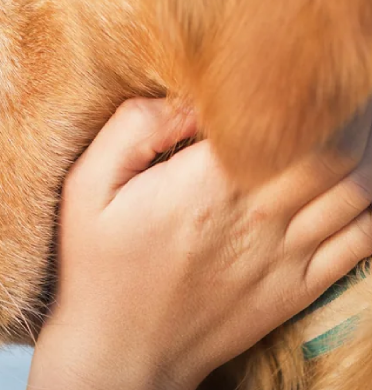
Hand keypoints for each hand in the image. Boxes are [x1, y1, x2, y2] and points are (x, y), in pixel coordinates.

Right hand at [27, 98, 371, 389]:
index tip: (275, 74)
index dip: (290, 89)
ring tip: (341, 124)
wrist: (121, 355)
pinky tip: (350, 183)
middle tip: (323, 90)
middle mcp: (256, 217)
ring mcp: (283, 256)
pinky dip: (368, 204)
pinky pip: (360, 238)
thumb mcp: (85, 189)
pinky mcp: (298, 287)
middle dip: (336, 112)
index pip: (280, 117)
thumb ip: (130, 129)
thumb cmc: (97, 268)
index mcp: (204, 184)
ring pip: (356, 187)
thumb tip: (184, 100)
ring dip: (358, 150)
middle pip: (332, 146)